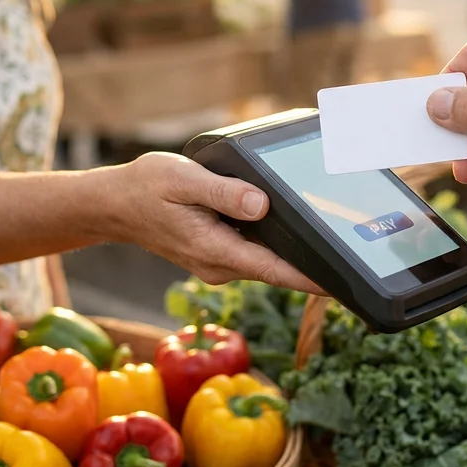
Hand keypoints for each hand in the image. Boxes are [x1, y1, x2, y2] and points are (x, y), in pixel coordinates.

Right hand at [110, 152, 322, 293]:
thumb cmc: (146, 188)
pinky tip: (294, 228)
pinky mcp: (218, 253)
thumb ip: (224, 192)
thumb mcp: (184, 180)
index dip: (310, 280)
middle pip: (277, 270)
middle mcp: (220, 264)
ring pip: (267, 261)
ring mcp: (219, 262)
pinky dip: (275, 244)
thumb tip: (261, 203)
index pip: (274, 272)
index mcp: (215, 250)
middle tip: (352, 250)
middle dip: (312, 265)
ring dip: (295, 254)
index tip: (341, 286)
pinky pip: (255, 252)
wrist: (115, 205)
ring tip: (333, 239)